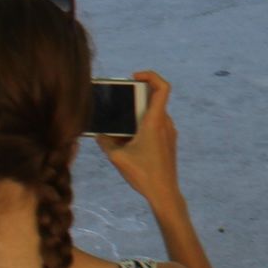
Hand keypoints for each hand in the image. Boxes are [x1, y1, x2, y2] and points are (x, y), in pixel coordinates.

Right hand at [97, 71, 180, 203]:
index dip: (150, 75)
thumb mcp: (117, 157)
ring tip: (120, 123)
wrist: (164, 192)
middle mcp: (165, 123)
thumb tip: (99, 134)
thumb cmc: (143, 174)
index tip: (134, 77)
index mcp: (155, 121)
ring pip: (153, 114)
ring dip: (137, 114)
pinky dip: (142, 126)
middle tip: (119, 102)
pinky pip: (155, 126)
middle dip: (134, 98)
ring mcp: (169, 132)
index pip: (162, 87)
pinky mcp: (168, 142)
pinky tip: (128, 139)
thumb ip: (105, 142)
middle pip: (152, 100)